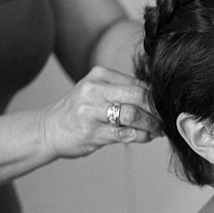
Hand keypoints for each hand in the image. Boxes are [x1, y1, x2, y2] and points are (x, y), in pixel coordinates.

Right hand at [40, 65, 157, 158]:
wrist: (48, 129)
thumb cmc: (77, 111)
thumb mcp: (96, 91)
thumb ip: (122, 91)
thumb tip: (156, 99)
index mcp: (99, 75)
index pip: (138, 83)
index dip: (156, 96)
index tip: (166, 106)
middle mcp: (94, 90)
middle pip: (138, 96)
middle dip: (156, 110)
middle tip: (165, 119)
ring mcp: (91, 111)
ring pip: (133, 115)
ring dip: (151, 124)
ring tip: (157, 130)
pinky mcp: (91, 132)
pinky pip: (124, 133)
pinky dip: (140, 136)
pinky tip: (145, 137)